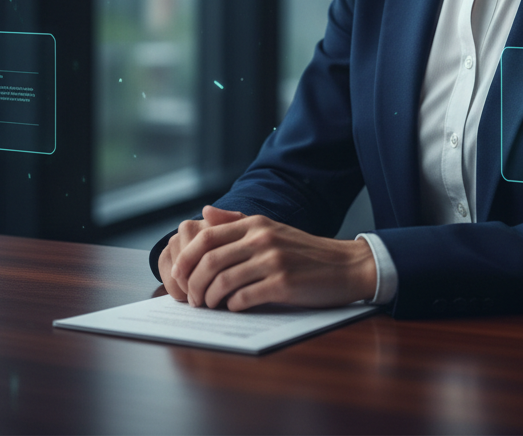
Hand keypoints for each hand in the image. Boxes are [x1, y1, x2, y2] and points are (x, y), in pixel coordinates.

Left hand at [168, 205, 377, 310]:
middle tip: (192, 299)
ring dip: (209, 299)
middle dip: (193, 284)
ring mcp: (273, 261)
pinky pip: (244, 298)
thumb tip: (204, 213)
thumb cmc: (303, 251)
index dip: (186, 259)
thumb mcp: (271, 229)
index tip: (178, 276)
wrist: (344, 265)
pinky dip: (232, 307)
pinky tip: (233, 308)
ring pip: (223, 282)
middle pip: (209, 261)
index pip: (207, 237)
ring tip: (209, 306)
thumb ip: (236, 222)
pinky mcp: (283, 284)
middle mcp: (262, 238)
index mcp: (255, 224)